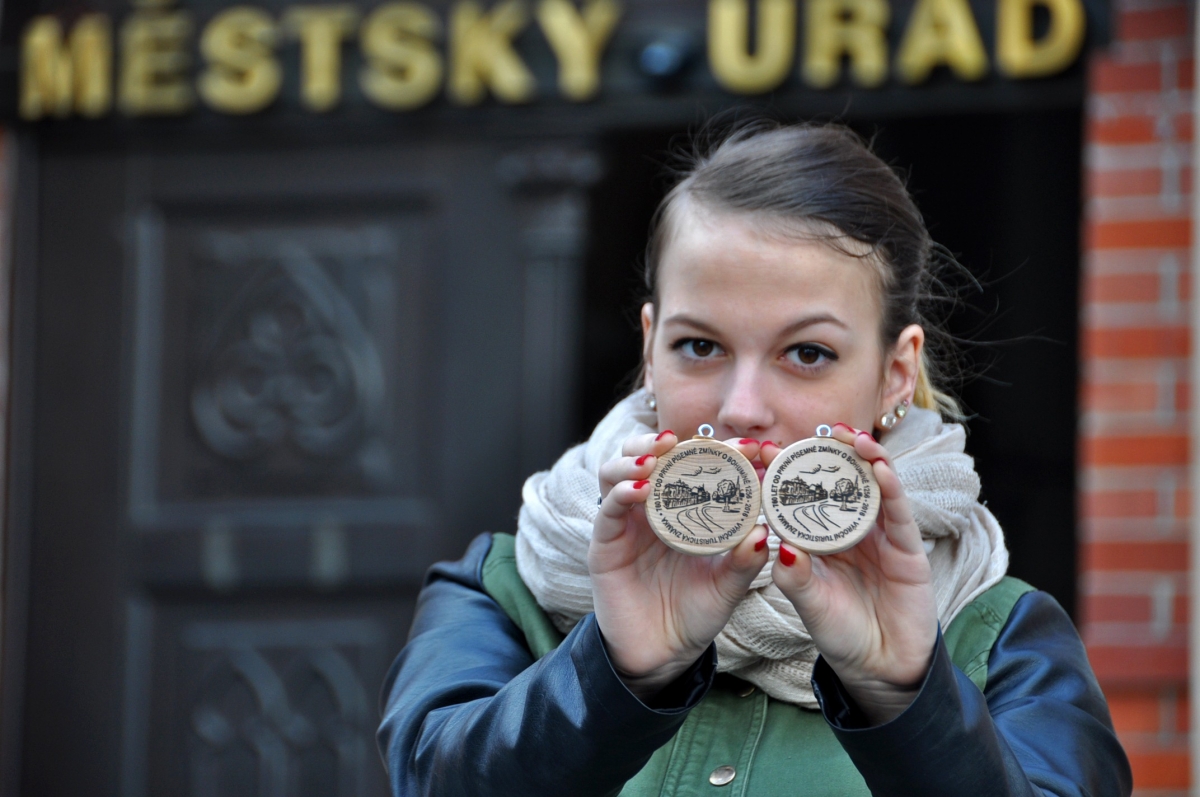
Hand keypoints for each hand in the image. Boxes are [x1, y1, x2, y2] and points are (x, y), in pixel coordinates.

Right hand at [590, 432, 769, 700]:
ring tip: (655, 459)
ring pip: (617, 472)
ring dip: (634, 458)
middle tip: (681, 439)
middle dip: (660, 441)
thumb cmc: (695, 614)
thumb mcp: (728, 586)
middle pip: (646, 456)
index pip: (696, 467)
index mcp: (683, 510)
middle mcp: (651, 509)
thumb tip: (764, 532)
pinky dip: (621, 493)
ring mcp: (625, 524)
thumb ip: (745, 561)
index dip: (720, 451)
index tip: (749, 446)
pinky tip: (640, 491)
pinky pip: (607, 509)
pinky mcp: (604, 544)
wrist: (662, 654)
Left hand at [765, 425, 936, 723]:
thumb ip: (793, 577)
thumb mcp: (808, 604)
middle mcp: (851, 530)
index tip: (768, 447)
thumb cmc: (839, 632)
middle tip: (821, 428)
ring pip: (874, 488)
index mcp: (821, 537)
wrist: (880, 668)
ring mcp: (882, 536)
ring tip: (853, 437)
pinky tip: (880, 469)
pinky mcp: (909, 550)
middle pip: (842, 481)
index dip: (789, 471)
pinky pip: (899, 514)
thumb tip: (775, 544)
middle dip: (834, 453)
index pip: (804, 496)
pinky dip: (892, 489)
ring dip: (867, 459)